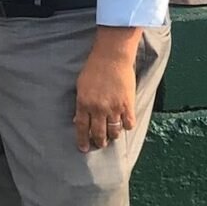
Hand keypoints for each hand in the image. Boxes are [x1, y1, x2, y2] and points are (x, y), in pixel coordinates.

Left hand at [73, 26, 140, 152]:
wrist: (112, 56)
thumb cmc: (94, 68)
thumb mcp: (81, 85)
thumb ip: (81, 103)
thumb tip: (77, 119)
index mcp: (84, 103)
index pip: (81, 127)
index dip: (82, 140)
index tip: (83, 149)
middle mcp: (98, 108)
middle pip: (98, 133)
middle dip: (98, 142)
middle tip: (100, 144)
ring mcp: (113, 107)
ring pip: (114, 132)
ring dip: (112, 136)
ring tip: (112, 135)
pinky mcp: (127, 104)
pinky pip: (128, 124)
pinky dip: (126, 126)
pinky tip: (124, 124)